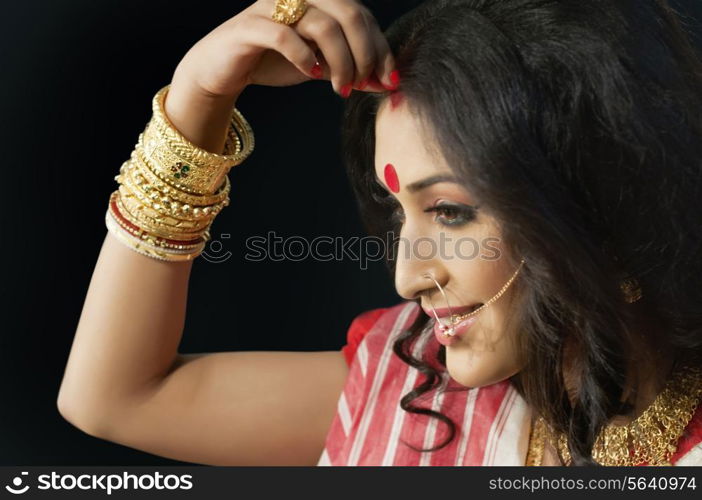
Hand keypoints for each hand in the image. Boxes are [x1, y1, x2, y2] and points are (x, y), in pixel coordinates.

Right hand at [172, 0, 395, 98]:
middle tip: (363, 84)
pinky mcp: (250, 26)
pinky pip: (284, 35)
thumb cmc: (272, 61)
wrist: (221, 69)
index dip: (381, 47)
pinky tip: (311, 74)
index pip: (362, 15)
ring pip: (323, 25)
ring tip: (340, 88)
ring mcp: (273, 6)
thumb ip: (348, 68)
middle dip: (365, 54)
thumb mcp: (319, 65)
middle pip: (349, 13)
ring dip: (340, 62)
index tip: (389, 79)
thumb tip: (385, 83)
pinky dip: (304, 57)